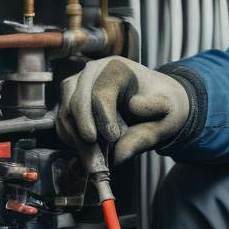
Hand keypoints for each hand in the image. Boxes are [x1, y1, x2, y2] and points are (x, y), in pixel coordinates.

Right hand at [56, 56, 189, 164]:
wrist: (156, 102)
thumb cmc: (161, 103)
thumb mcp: (165, 116)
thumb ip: (146, 134)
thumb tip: (120, 151)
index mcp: (118, 68)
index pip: (102, 90)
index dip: (104, 116)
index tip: (113, 137)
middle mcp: (94, 72)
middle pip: (77, 100)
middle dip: (85, 130)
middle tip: (95, 154)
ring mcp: (79, 85)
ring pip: (66, 112)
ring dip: (76, 139)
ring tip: (93, 159)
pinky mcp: (71, 101)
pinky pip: (63, 121)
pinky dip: (71, 139)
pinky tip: (87, 152)